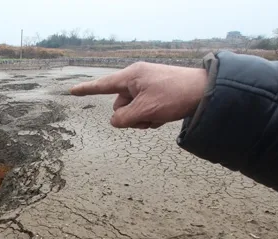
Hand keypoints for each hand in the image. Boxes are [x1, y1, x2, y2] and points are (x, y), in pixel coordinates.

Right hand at [70, 62, 207, 128]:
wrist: (205, 92)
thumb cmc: (175, 96)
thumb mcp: (144, 111)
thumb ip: (123, 119)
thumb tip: (115, 121)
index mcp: (131, 77)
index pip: (102, 85)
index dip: (86, 90)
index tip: (72, 91)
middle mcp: (137, 79)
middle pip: (119, 105)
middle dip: (131, 116)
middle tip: (148, 116)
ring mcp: (148, 86)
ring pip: (133, 110)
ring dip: (142, 118)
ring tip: (159, 116)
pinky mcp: (157, 93)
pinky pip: (144, 110)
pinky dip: (151, 116)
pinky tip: (164, 116)